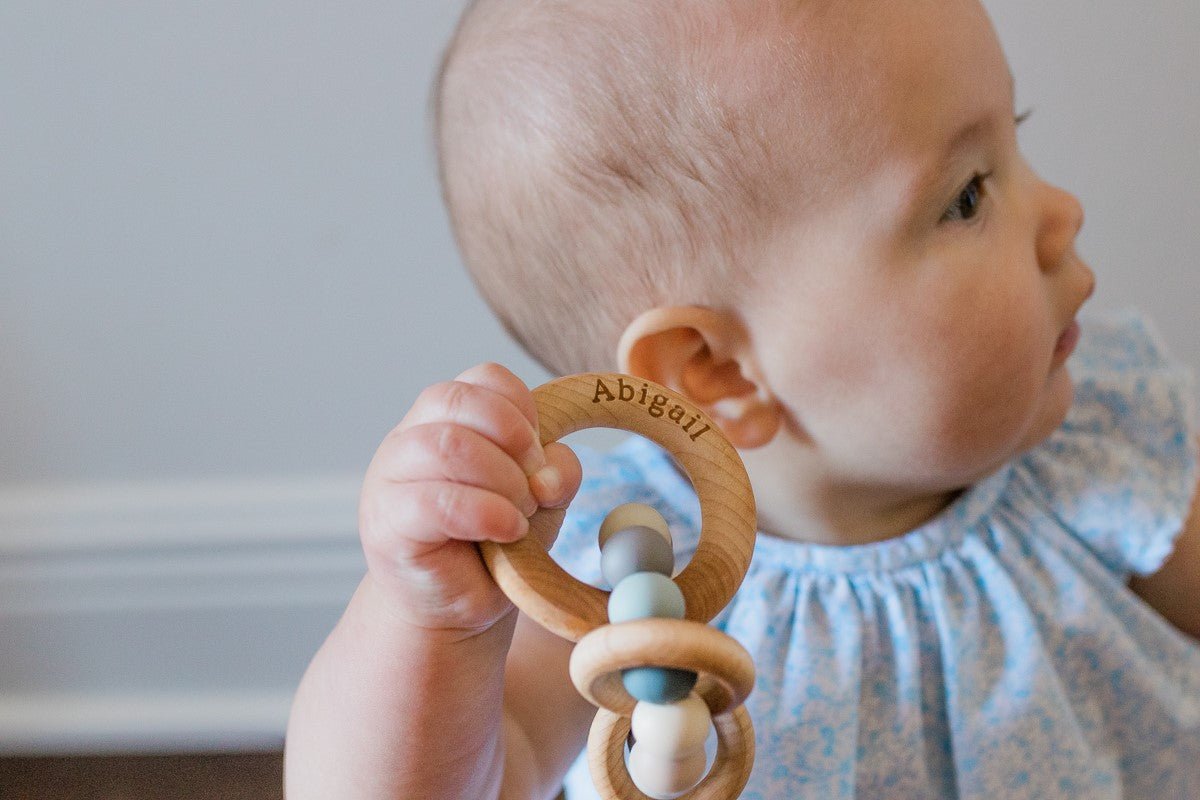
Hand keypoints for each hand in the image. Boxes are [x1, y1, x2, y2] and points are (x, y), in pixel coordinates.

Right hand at [358, 363, 581, 636]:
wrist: (458, 606)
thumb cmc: (494, 540)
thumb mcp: (539, 498)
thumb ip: (556, 473)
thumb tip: (550, 471)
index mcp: (446, 417)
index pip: (484, 379)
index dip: (523, 410)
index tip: (540, 455)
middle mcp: (411, 437)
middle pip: (457, 400)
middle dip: (514, 440)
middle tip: (535, 487)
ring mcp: (390, 477)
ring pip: (444, 445)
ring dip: (501, 480)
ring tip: (519, 515)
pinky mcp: (388, 523)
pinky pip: (435, 502)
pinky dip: (486, 514)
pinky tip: (507, 532)